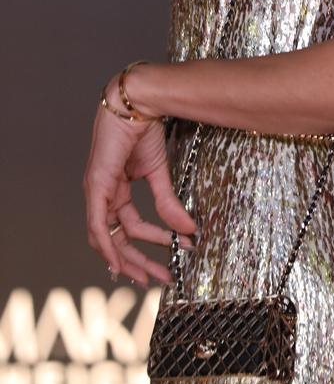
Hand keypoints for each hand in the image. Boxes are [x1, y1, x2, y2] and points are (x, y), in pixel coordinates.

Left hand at [83, 82, 196, 286]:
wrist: (138, 104)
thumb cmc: (145, 129)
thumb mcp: (159, 172)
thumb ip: (168, 202)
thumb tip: (187, 229)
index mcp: (117, 190)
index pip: (129, 228)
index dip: (148, 247)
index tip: (170, 261)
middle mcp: (104, 195)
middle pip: (116, 240)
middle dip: (137, 262)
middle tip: (158, 279)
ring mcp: (97, 192)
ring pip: (105, 238)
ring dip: (125, 260)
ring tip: (148, 275)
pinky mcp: (96, 187)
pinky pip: (98, 225)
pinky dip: (109, 244)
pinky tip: (120, 260)